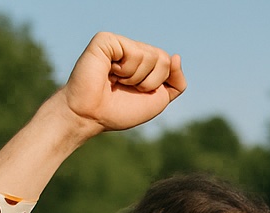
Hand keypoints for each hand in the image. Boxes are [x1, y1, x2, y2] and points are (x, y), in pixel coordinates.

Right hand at [59, 33, 185, 134]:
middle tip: (126, 86)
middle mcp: (132, 49)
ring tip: (116, 80)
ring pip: (151, 56)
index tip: (138, 92)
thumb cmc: (121, 110)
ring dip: (136, 77)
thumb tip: (176, 56)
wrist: (93, 116)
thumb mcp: (158, 99)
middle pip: (164, 59)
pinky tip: (109, 71)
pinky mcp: (106, 39)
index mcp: (144, 62)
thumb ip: (176, 81)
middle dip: (149, 82)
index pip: (170, 63)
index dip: (158, 84)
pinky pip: (135, 52)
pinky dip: (126, 69)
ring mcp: (119, 43)